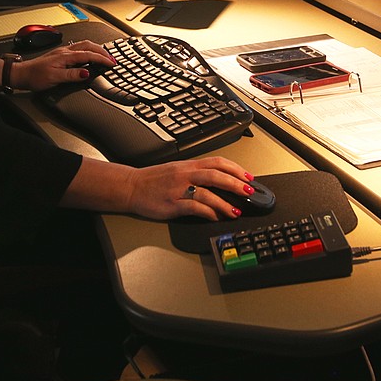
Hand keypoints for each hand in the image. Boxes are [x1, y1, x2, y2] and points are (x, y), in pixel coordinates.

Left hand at [15, 40, 115, 90]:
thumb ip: (72, 75)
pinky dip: (88, 50)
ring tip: (104, 55)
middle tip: (112, 58)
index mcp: (65, 56)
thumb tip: (87, 72)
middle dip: (103, 51)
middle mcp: (65, 51)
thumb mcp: (55, 78)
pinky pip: (78, 48)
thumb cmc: (35, 76)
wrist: (21, 74)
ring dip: (96, 49)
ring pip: (84, 45)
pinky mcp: (60, 55)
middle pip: (89, 46)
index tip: (112, 63)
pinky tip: (88, 55)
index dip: (102, 59)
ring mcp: (62, 52)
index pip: (89, 55)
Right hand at [126, 157, 254, 220]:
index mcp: (188, 165)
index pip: (217, 162)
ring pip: (207, 192)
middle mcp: (185, 174)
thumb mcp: (178, 170)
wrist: (131, 186)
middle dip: (235, 184)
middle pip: (216, 175)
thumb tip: (220, 181)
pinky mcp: (172, 204)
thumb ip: (197, 174)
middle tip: (249, 192)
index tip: (249, 177)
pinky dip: (207, 212)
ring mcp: (178, 189)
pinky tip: (215, 217)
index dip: (235, 169)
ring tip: (236, 211)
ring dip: (224, 203)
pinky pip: (193, 207)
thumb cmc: (154, 180)